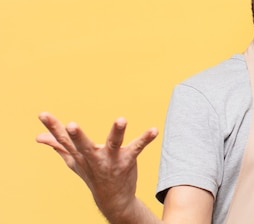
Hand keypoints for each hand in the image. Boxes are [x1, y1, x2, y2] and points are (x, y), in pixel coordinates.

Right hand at [36, 112, 157, 216]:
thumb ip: (58, 147)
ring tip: (121, 119)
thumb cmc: (93, 174)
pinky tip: (154, 130)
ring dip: (117, 132)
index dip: (52, 126)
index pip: (63, 140)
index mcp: (79, 155)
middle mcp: (93, 158)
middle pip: (82, 145)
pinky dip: (146, 139)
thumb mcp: (74, 162)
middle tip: (70, 124)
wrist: (113, 200)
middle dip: (76, 136)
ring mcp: (110, 160)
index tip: (42, 114)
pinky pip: (137, 148)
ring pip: (113, 144)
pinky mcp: (127, 161)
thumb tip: (39, 137)